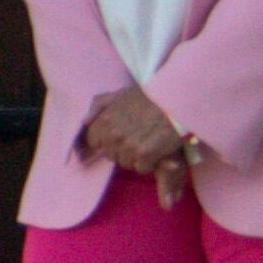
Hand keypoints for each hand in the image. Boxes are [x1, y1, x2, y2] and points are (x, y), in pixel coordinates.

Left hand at [81, 84, 195, 179]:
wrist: (177, 100)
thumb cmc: (150, 96)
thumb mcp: (120, 94)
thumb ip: (99, 105)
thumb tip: (84, 121)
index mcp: (105, 119)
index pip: (93, 141)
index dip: (106, 141)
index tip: (119, 137)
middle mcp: (113, 134)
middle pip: (110, 155)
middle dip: (122, 150)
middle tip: (138, 139)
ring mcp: (128, 145)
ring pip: (126, 164)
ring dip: (137, 158)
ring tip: (149, 142)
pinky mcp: (145, 154)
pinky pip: (142, 168)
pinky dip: (150, 163)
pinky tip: (158, 149)